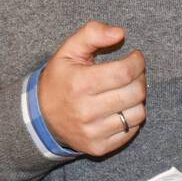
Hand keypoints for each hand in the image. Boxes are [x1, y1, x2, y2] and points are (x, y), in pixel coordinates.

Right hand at [39, 21, 146, 156]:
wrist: (41, 117)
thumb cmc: (59, 79)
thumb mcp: (68, 50)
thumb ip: (93, 34)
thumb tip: (120, 33)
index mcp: (80, 83)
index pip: (125, 72)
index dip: (137, 62)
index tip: (135, 57)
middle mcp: (86, 110)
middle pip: (135, 93)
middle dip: (140, 78)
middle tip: (133, 73)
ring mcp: (93, 132)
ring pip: (137, 114)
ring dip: (138, 99)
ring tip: (127, 90)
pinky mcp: (98, 147)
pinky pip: (131, 131)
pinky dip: (131, 117)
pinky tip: (121, 107)